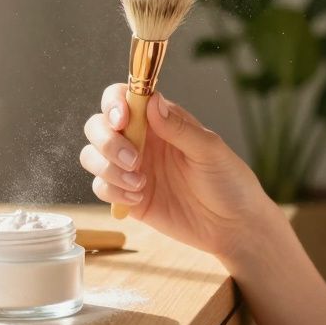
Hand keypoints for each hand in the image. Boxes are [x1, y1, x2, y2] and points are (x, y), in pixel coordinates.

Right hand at [81, 84, 271, 260]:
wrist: (233, 226)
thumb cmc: (229, 181)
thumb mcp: (209, 151)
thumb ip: (179, 128)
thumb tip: (152, 100)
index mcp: (160, 120)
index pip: (122, 98)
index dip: (114, 104)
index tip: (122, 120)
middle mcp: (140, 140)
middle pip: (98, 126)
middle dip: (106, 141)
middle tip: (134, 160)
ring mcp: (131, 168)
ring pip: (92, 156)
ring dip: (108, 168)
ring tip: (140, 184)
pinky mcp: (127, 197)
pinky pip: (100, 187)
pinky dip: (112, 191)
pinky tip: (139, 199)